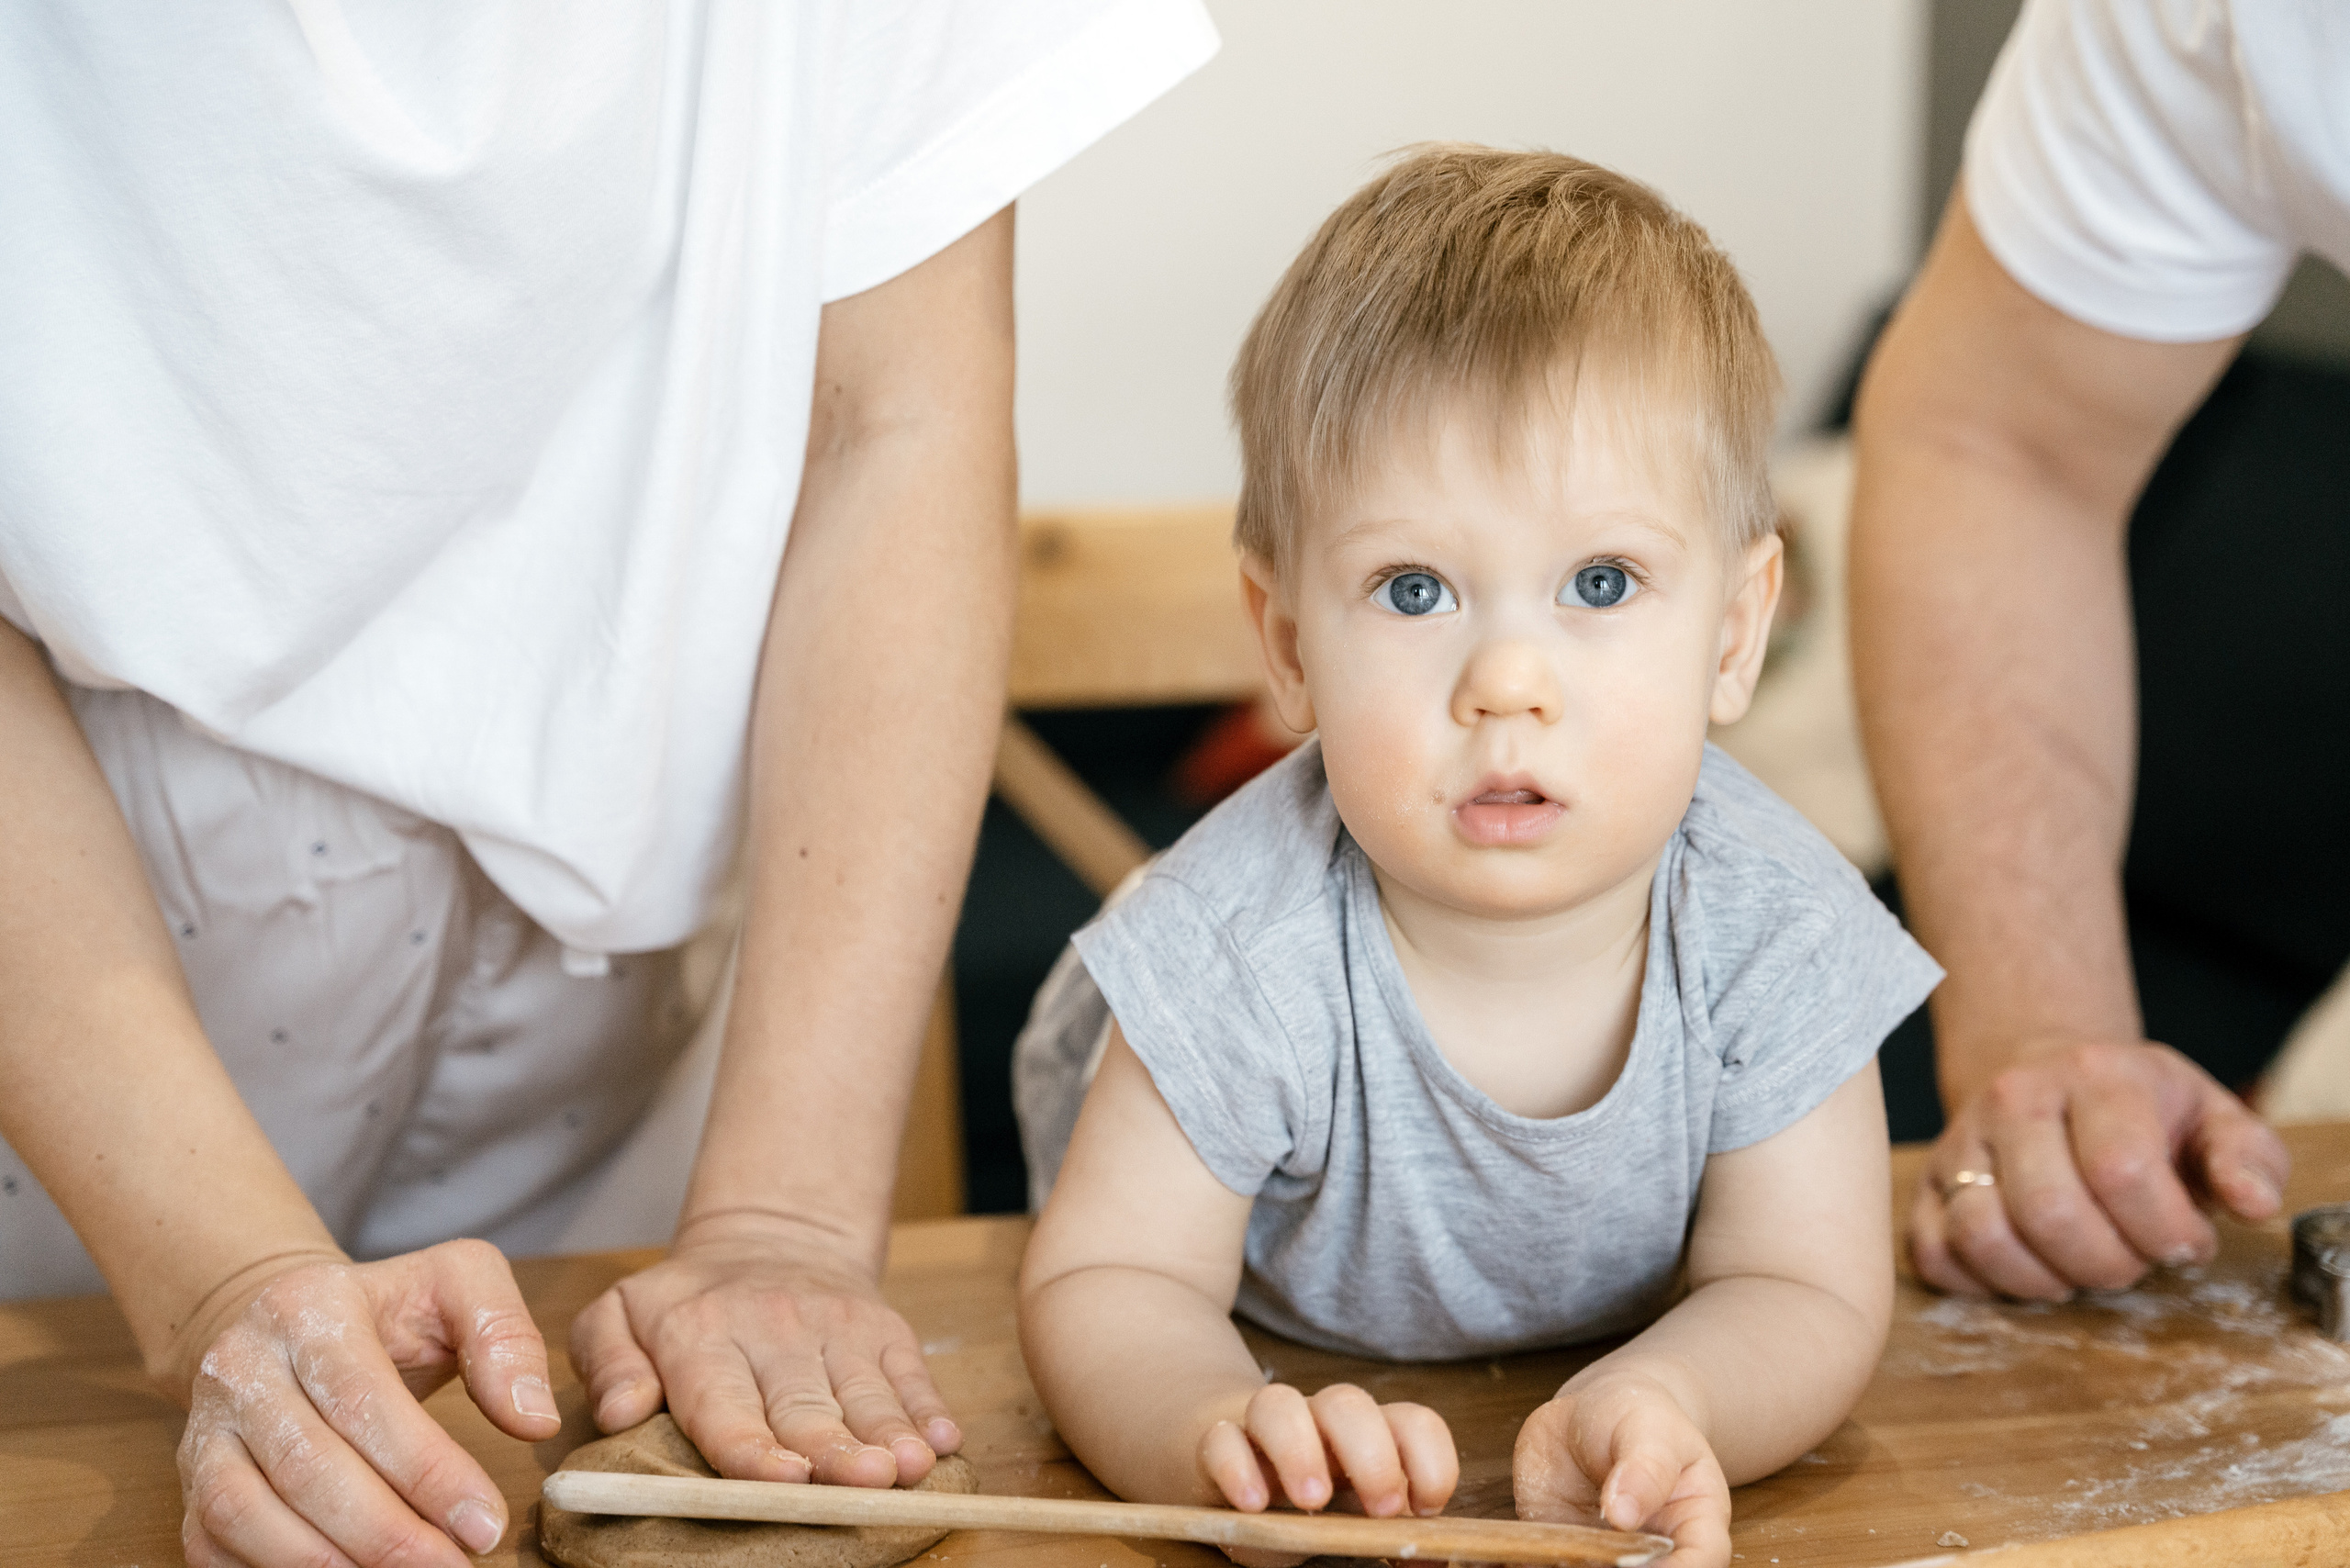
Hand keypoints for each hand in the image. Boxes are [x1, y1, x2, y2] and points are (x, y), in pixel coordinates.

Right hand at [175, 1239, 560, 1567]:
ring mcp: (206, 1427)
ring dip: (326, 1564)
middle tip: (454, 1566)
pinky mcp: (192, 1480)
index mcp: (309, 1307)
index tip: (486, 1523)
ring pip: (246, 1513)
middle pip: (308, 1467)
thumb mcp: (457, 1284)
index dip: (427, 1471)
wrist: (285, 1320)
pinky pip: (211, 1544)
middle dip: (386, 1534)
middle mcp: (241, 1365)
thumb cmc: (387, 1310)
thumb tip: (533, 1419)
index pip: (365, 1401)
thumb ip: (503, 1336)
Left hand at [569, 1212, 959, 1488]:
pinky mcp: (884, 1330)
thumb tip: (621, 1411)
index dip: (755, 1447)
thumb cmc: (687, 1302)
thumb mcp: (620, 1314)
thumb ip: (606, 1362)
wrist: (772, 1234)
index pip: (726, 1404)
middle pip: (807, 1407)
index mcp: (701, 1336)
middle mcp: (774, 1330)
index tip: (782, 1478)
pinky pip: (912, 1372)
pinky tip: (943, 1441)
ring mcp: (838, 1328)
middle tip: (862, 1482)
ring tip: (911, 1468)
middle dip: (836, 1450)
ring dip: (891, 1433)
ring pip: (866, 1393)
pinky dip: (929, 1408)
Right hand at [1197, 1382, 1455, 1566]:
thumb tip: (1432, 1557)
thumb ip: (1389, 1538)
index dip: (1429, 1458)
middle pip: (1348, 1403)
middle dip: (1371, 1454)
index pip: (1412, 1422)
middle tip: (1381, 1509)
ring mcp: (1264, 1430)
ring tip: (1311, 1501)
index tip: (1426, 1509)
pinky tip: (1252, 1504)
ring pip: (1277, 1403)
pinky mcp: (1215, 1446)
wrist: (1231, 1477)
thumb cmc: (1306, 1508)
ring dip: (1299, 1449)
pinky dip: (1236, 1467)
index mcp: (1367, 1436)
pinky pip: (1220, 1440)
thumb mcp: (1353, 1525)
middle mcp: (1318, 1422)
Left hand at [1514, 1381, 1727, 1567]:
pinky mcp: (1565, 1546)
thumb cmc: (1638, 1418)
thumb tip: (1623, 1514)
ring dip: (1577, 1566)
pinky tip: (1527, 1551)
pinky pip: (1554, 1563)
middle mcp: (1654, 1549)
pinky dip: (1539, 1560)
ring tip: (1561, 1548)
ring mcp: (1607, 1553)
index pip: (1702, 1560)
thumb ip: (1644, 1467)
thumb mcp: (1650, 1430)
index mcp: (1695, 1521)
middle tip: (1593, 1554)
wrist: (1594, 1413)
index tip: (1639, 1563)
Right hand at [1912, 1036, 2289, 1299]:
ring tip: (2080, 1267)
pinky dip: (1985, 1284)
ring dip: (2045, 1278)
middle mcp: (2014, 1099)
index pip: (2120, 1169)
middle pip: (2050, 1211)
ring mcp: (1959, 1141)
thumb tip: (2252, 1203)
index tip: (2186, 1243)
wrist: (2050, 1073)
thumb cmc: (2140, 1111)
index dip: (2164, 1231)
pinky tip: (2031, 1268)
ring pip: (1982, 1234)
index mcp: (2094, 1075)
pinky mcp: (1923, 1185)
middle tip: (2134, 1259)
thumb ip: (2249, 1158)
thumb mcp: (2213, 1118)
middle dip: (2110, 1263)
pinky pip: (1934, 1255)